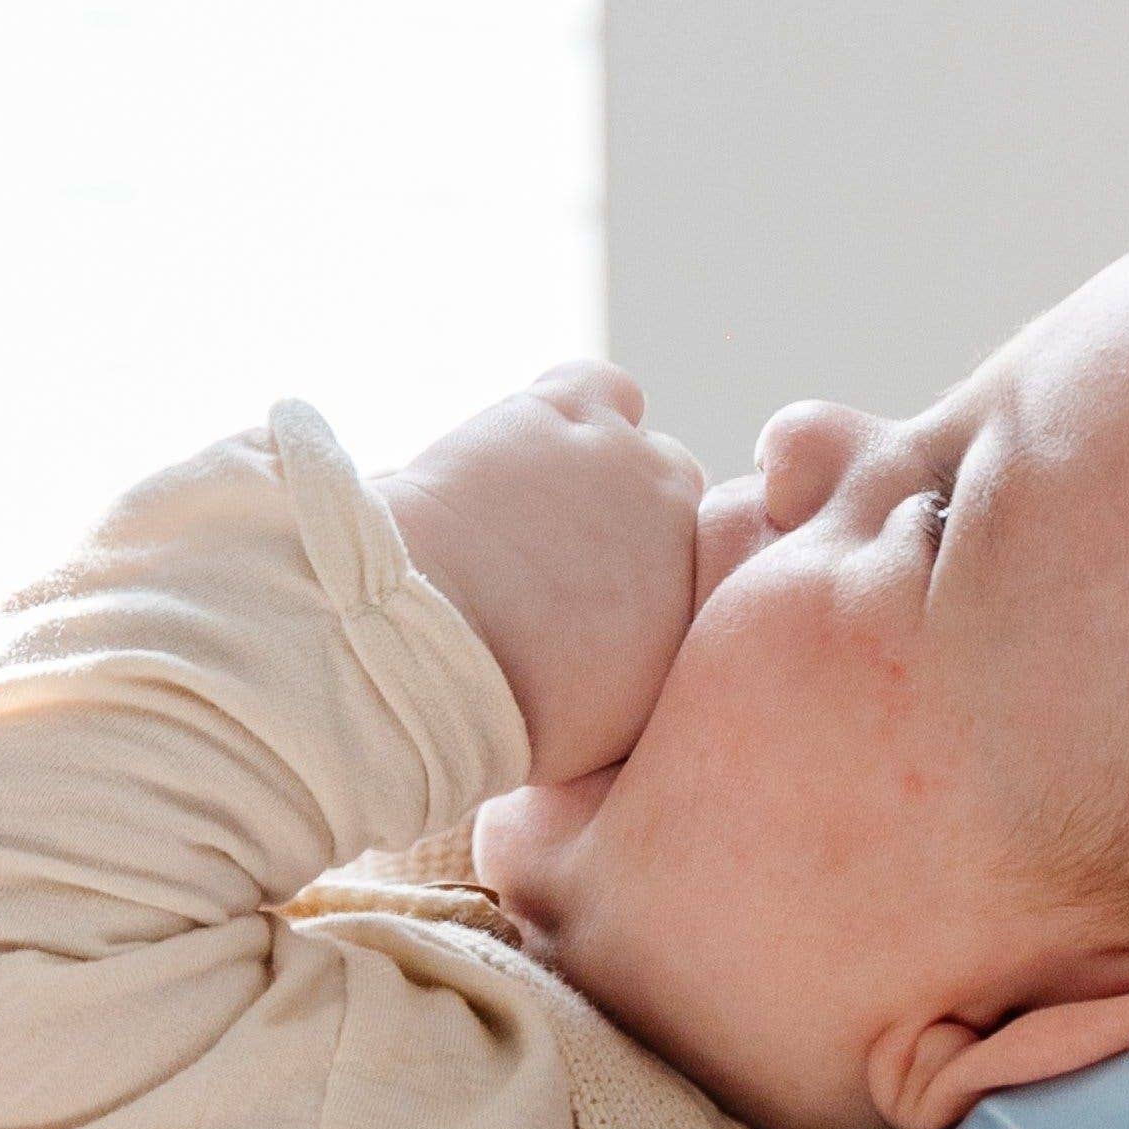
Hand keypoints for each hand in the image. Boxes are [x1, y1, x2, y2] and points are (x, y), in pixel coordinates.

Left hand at [379, 366, 704, 786]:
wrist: (425, 653)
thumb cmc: (491, 714)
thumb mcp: (591, 740)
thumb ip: (632, 694)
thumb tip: (621, 674)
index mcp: (694, 627)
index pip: (703, 586)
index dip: (648, 590)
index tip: (600, 606)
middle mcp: (682, 539)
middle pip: (680, 517)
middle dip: (632, 533)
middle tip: (563, 564)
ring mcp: (632, 469)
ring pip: (648, 454)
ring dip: (606, 474)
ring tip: (541, 510)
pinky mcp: (570, 415)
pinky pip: (604, 388)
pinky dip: (580, 407)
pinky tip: (535, 440)